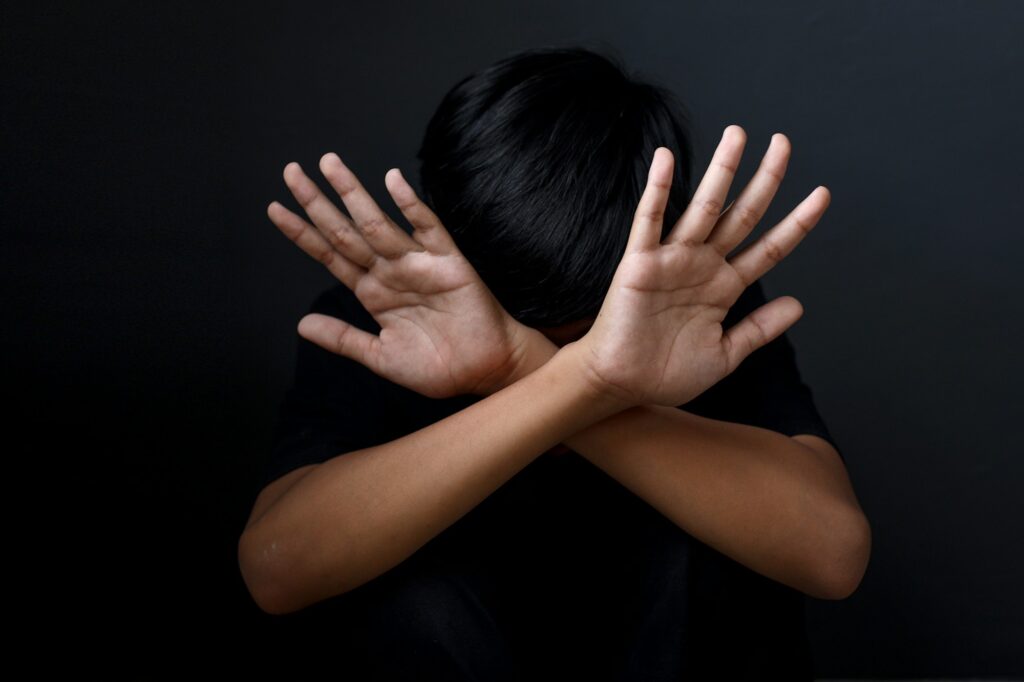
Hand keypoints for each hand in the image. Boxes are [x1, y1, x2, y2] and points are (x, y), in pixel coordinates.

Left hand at [267, 153, 543, 398]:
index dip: (302, 232)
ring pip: (378, 223)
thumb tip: (301, 325)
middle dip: (318, 202)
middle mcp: (389, 271)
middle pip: (345, 231)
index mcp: (372, 292)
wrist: (484, 373)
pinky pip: (427, 228)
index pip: (330, 254)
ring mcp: (417, 263)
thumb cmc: (437, 367)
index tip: (274, 208)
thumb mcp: (381, 357)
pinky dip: (411, 205)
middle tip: (291, 171)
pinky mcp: (448, 263)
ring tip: (329, 165)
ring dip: (353, 194)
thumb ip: (344, 339)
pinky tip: (392, 181)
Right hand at [567, 125, 830, 408]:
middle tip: (784, 142)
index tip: (823, 195)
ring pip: (702, 207)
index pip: (769, 246)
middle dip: (766, 179)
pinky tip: (666, 158)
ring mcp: (671, 261)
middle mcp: (702, 266)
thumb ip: (759, 329)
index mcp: (724, 287)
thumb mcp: (725, 354)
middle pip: (742, 214)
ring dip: (721, 171)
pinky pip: (649, 220)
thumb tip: (798, 304)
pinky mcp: (639, 263)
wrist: (622, 385)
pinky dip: (656, 189)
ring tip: (738, 134)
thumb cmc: (666, 373)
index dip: (797, 222)